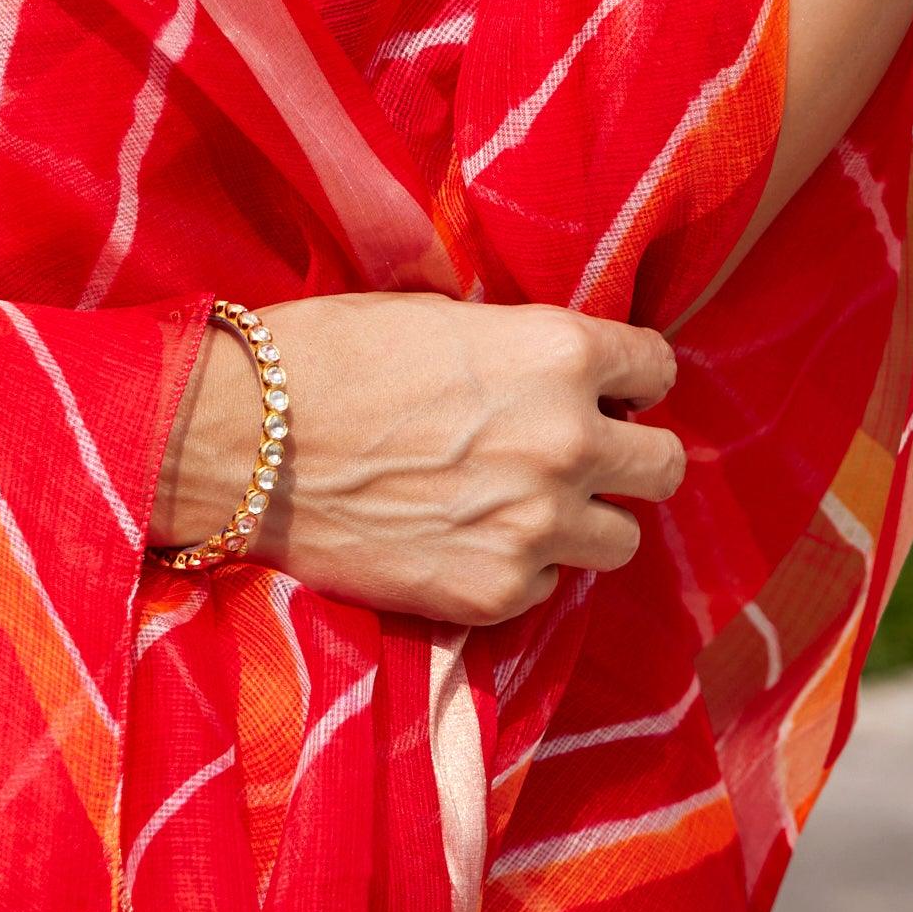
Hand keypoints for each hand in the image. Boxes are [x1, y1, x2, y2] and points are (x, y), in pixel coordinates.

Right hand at [152, 293, 681, 628]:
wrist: (247, 442)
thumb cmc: (331, 353)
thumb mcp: (442, 317)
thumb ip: (521, 350)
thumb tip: (561, 374)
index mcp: (560, 354)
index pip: (658, 368)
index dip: (631, 377)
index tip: (608, 387)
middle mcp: (569, 443)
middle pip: (665, 467)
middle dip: (630, 455)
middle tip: (579, 452)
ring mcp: (537, 529)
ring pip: (622, 539)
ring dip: (585, 521)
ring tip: (526, 505)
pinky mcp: (495, 594)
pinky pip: (549, 585)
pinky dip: (522, 565)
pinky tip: (469, 536)